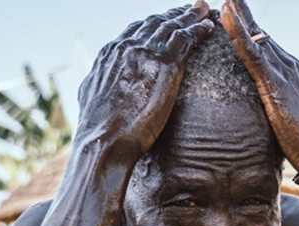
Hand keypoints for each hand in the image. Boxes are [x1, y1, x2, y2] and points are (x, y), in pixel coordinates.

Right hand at [76, 3, 214, 154]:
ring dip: (190, 17)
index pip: (136, 30)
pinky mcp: (165, 64)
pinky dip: (199, 31)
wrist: (104, 140)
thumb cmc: (97, 130)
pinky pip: (186, 40)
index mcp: (111, 53)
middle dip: (175, 14)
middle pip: (156, 23)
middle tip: (191, 8)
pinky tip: (208, 27)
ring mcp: (147, 53)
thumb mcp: (90, 97)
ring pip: (173, 27)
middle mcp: (128, 47)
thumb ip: (99, 84)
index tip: (165, 20)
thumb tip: (95, 86)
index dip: (154, 23)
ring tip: (204, 10)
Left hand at [222, 0, 298, 171]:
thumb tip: (268, 110)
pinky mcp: (275, 85)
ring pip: (256, 39)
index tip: (232, 15)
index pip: (266, 45)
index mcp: (292, 73)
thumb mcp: (290, 118)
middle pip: (261, 35)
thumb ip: (279, 106)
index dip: (249, 30)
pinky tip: (225, 18)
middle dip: (243, 16)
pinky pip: (252, 54)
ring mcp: (283, 73)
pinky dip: (238, 34)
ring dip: (238, 18)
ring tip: (223, 2)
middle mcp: (289, 67)